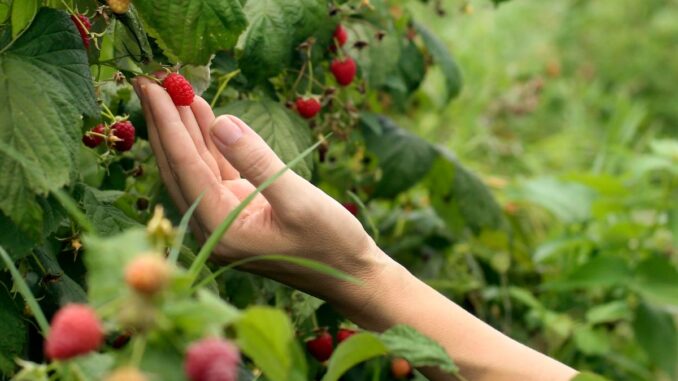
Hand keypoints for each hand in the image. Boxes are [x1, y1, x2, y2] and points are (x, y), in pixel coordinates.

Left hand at [133, 77, 391, 305]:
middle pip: (178, 167)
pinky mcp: (236, 209)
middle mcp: (212, 226)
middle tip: (149, 80)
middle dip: (164, 123)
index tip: (153, 87)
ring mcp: (222, 218)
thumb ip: (257, 162)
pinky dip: (208, 142)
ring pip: (193, 167)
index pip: (185, 167)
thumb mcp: (298, 200)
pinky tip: (202, 115)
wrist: (348, 272)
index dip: (168, 125)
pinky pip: (213, 170)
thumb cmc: (330, 242)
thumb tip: (220, 122)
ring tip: (175, 89)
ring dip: (184, 129)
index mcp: (221, 230)